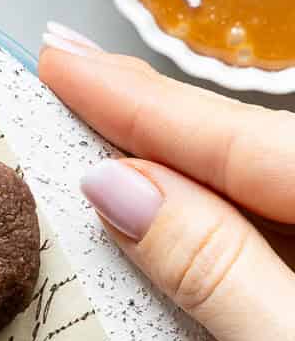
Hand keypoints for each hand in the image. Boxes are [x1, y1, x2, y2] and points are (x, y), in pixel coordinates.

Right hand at [40, 24, 294, 340]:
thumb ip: (219, 275)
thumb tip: (124, 190)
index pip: (254, 140)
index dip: (145, 104)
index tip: (68, 65)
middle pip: (276, 161)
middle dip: (170, 130)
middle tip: (80, 88)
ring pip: (292, 210)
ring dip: (203, 191)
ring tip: (118, 161)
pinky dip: (248, 250)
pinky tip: (200, 245)